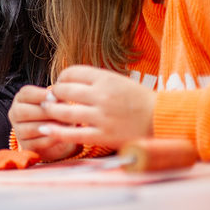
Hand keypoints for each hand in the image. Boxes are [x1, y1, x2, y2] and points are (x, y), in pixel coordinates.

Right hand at [9, 85, 79, 161]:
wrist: (59, 134)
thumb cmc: (58, 114)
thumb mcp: (57, 102)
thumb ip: (57, 97)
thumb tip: (57, 95)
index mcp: (21, 98)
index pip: (25, 93)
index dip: (39, 95)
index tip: (54, 97)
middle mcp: (15, 113)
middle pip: (21, 111)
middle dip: (42, 112)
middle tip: (60, 113)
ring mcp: (18, 131)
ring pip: (27, 129)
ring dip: (46, 126)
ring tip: (63, 125)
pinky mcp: (25, 146)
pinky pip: (35, 143)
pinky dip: (49, 140)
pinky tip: (60, 136)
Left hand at [38, 65, 154, 148]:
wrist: (163, 120)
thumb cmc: (140, 100)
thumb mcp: (118, 81)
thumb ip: (95, 80)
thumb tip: (68, 81)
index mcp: (106, 79)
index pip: (71, 73)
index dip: (61, 78)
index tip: (60, 84)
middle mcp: (102, 96)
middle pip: (64, 91)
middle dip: (54, 94)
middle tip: (52, 98)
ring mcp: (102, 117)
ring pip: (64, 112)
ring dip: (51, 110)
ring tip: (48, 110)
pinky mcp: (104, 136)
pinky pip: (74, 134)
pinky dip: (57, 132)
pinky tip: (46, 129)